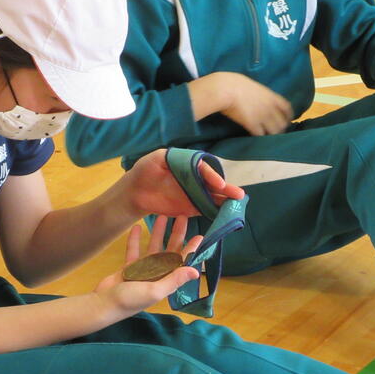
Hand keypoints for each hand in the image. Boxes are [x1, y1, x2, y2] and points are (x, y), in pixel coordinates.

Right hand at [95, 216, 201, 315]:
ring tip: (163, 216)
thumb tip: (195, 271)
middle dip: (177, 234)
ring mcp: (143, 269)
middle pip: (170, 250)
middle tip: (182, 217)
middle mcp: (157, 274)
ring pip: (154, 247)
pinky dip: (136, 239)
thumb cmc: (130, 301)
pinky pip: (134, 249)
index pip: (182, 262)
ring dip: (159, 232)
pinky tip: (138, 226)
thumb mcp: (155, 291)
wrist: (103, 305)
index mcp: (166, 280)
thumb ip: (174, 280)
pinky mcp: (129, 267)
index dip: (191, 249)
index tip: (199, 235)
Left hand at [123, 149, 244, 216]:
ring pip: (212, 198)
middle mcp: (194, 179)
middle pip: (213, 184)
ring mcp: (193, 194)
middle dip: (227, 189)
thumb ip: (175, 158)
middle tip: (240, 195)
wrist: (135, 192)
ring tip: (237, 204)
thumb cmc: (145, 171)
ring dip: (225, 201)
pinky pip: (204, 210)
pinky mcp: (190, 208)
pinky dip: (214, 212)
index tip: (219, 184)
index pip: (204, 169)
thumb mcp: (158, 158)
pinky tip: (225, 215)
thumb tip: (194, 163)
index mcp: (189, 165)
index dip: (212, 176)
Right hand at [190, 72, 292, 135]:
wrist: (226, 89)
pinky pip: (260, 135)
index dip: (289, 116)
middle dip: (280, 129)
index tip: (287, 120)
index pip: (287, 109)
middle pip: (283, 124)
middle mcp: (270, 108)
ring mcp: (262, 117)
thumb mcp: (254, 87)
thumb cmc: (236, 84)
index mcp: (272, 96)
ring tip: (266, 136)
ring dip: (270, 135)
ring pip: (274, 132)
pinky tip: (255, 137)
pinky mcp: (253, 125)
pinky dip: (259, 138)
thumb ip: (261, 95)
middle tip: (274, 131)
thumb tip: (260, 101)